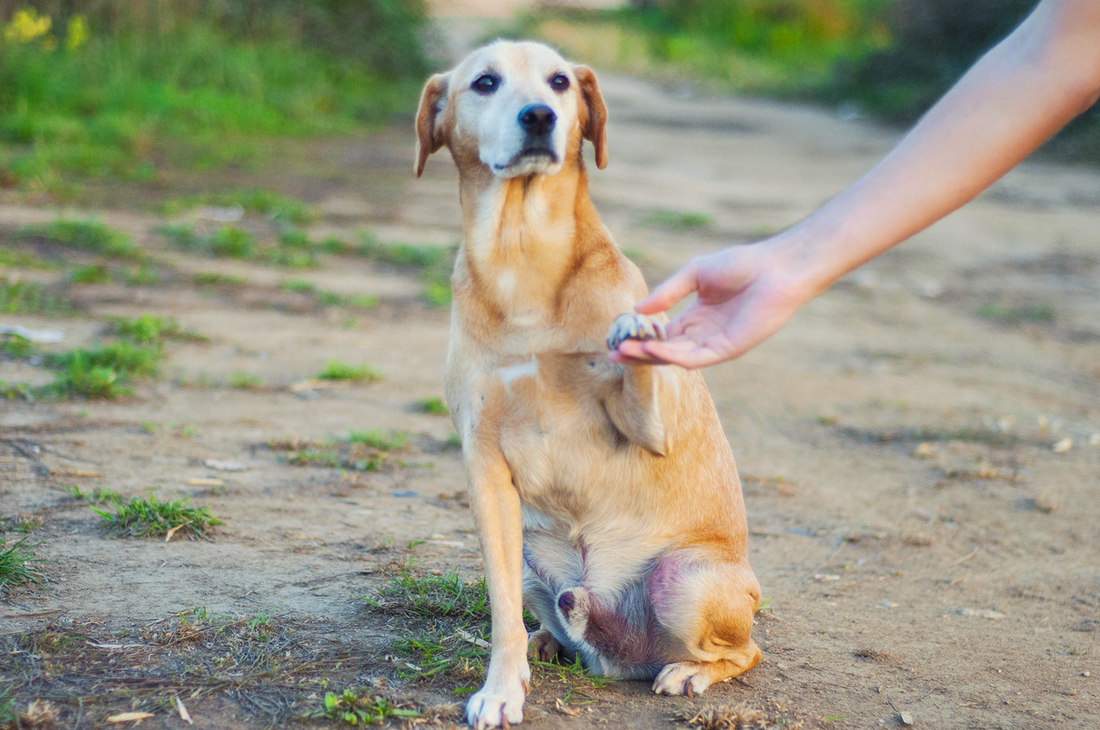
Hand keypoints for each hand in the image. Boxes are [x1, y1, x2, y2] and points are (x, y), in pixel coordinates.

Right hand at [609, 240, 818, 367]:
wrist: (776, 268)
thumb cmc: (741, 264)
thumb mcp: (694, 273)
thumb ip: (667, 293)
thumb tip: (637, 310)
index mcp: (697, 318)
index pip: (662, 334)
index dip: (640, 336)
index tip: (616, 336)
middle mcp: (704, 335)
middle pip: (665, 350)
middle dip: (639, 352)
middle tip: (613, 353)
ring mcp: (715, 344)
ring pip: (675, 358)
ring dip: (649, 357)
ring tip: (624, 352)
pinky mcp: (728, 349)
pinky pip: (694, 358)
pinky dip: (671, 355)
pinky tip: (651, 348)